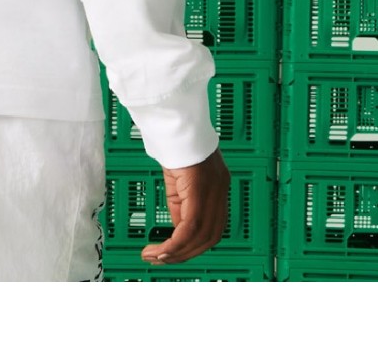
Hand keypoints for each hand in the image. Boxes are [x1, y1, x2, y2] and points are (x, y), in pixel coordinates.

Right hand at [139, 146, 229, 265]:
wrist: (173, 118)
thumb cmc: (174, 141)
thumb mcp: (179, 179)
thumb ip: (181, 204)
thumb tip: (177, 228)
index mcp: (219, 187)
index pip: (213, 229)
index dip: (195, 246)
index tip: (175, 254)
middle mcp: (220, 190)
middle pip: (210, 238)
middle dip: (185, 254)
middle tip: (163, 260)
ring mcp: (213, 189)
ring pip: (200, 236)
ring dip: (177, 252)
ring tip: (156, 256)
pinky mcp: (199, 188)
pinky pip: (189, 227)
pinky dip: (175, 243)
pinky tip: (161, 249)